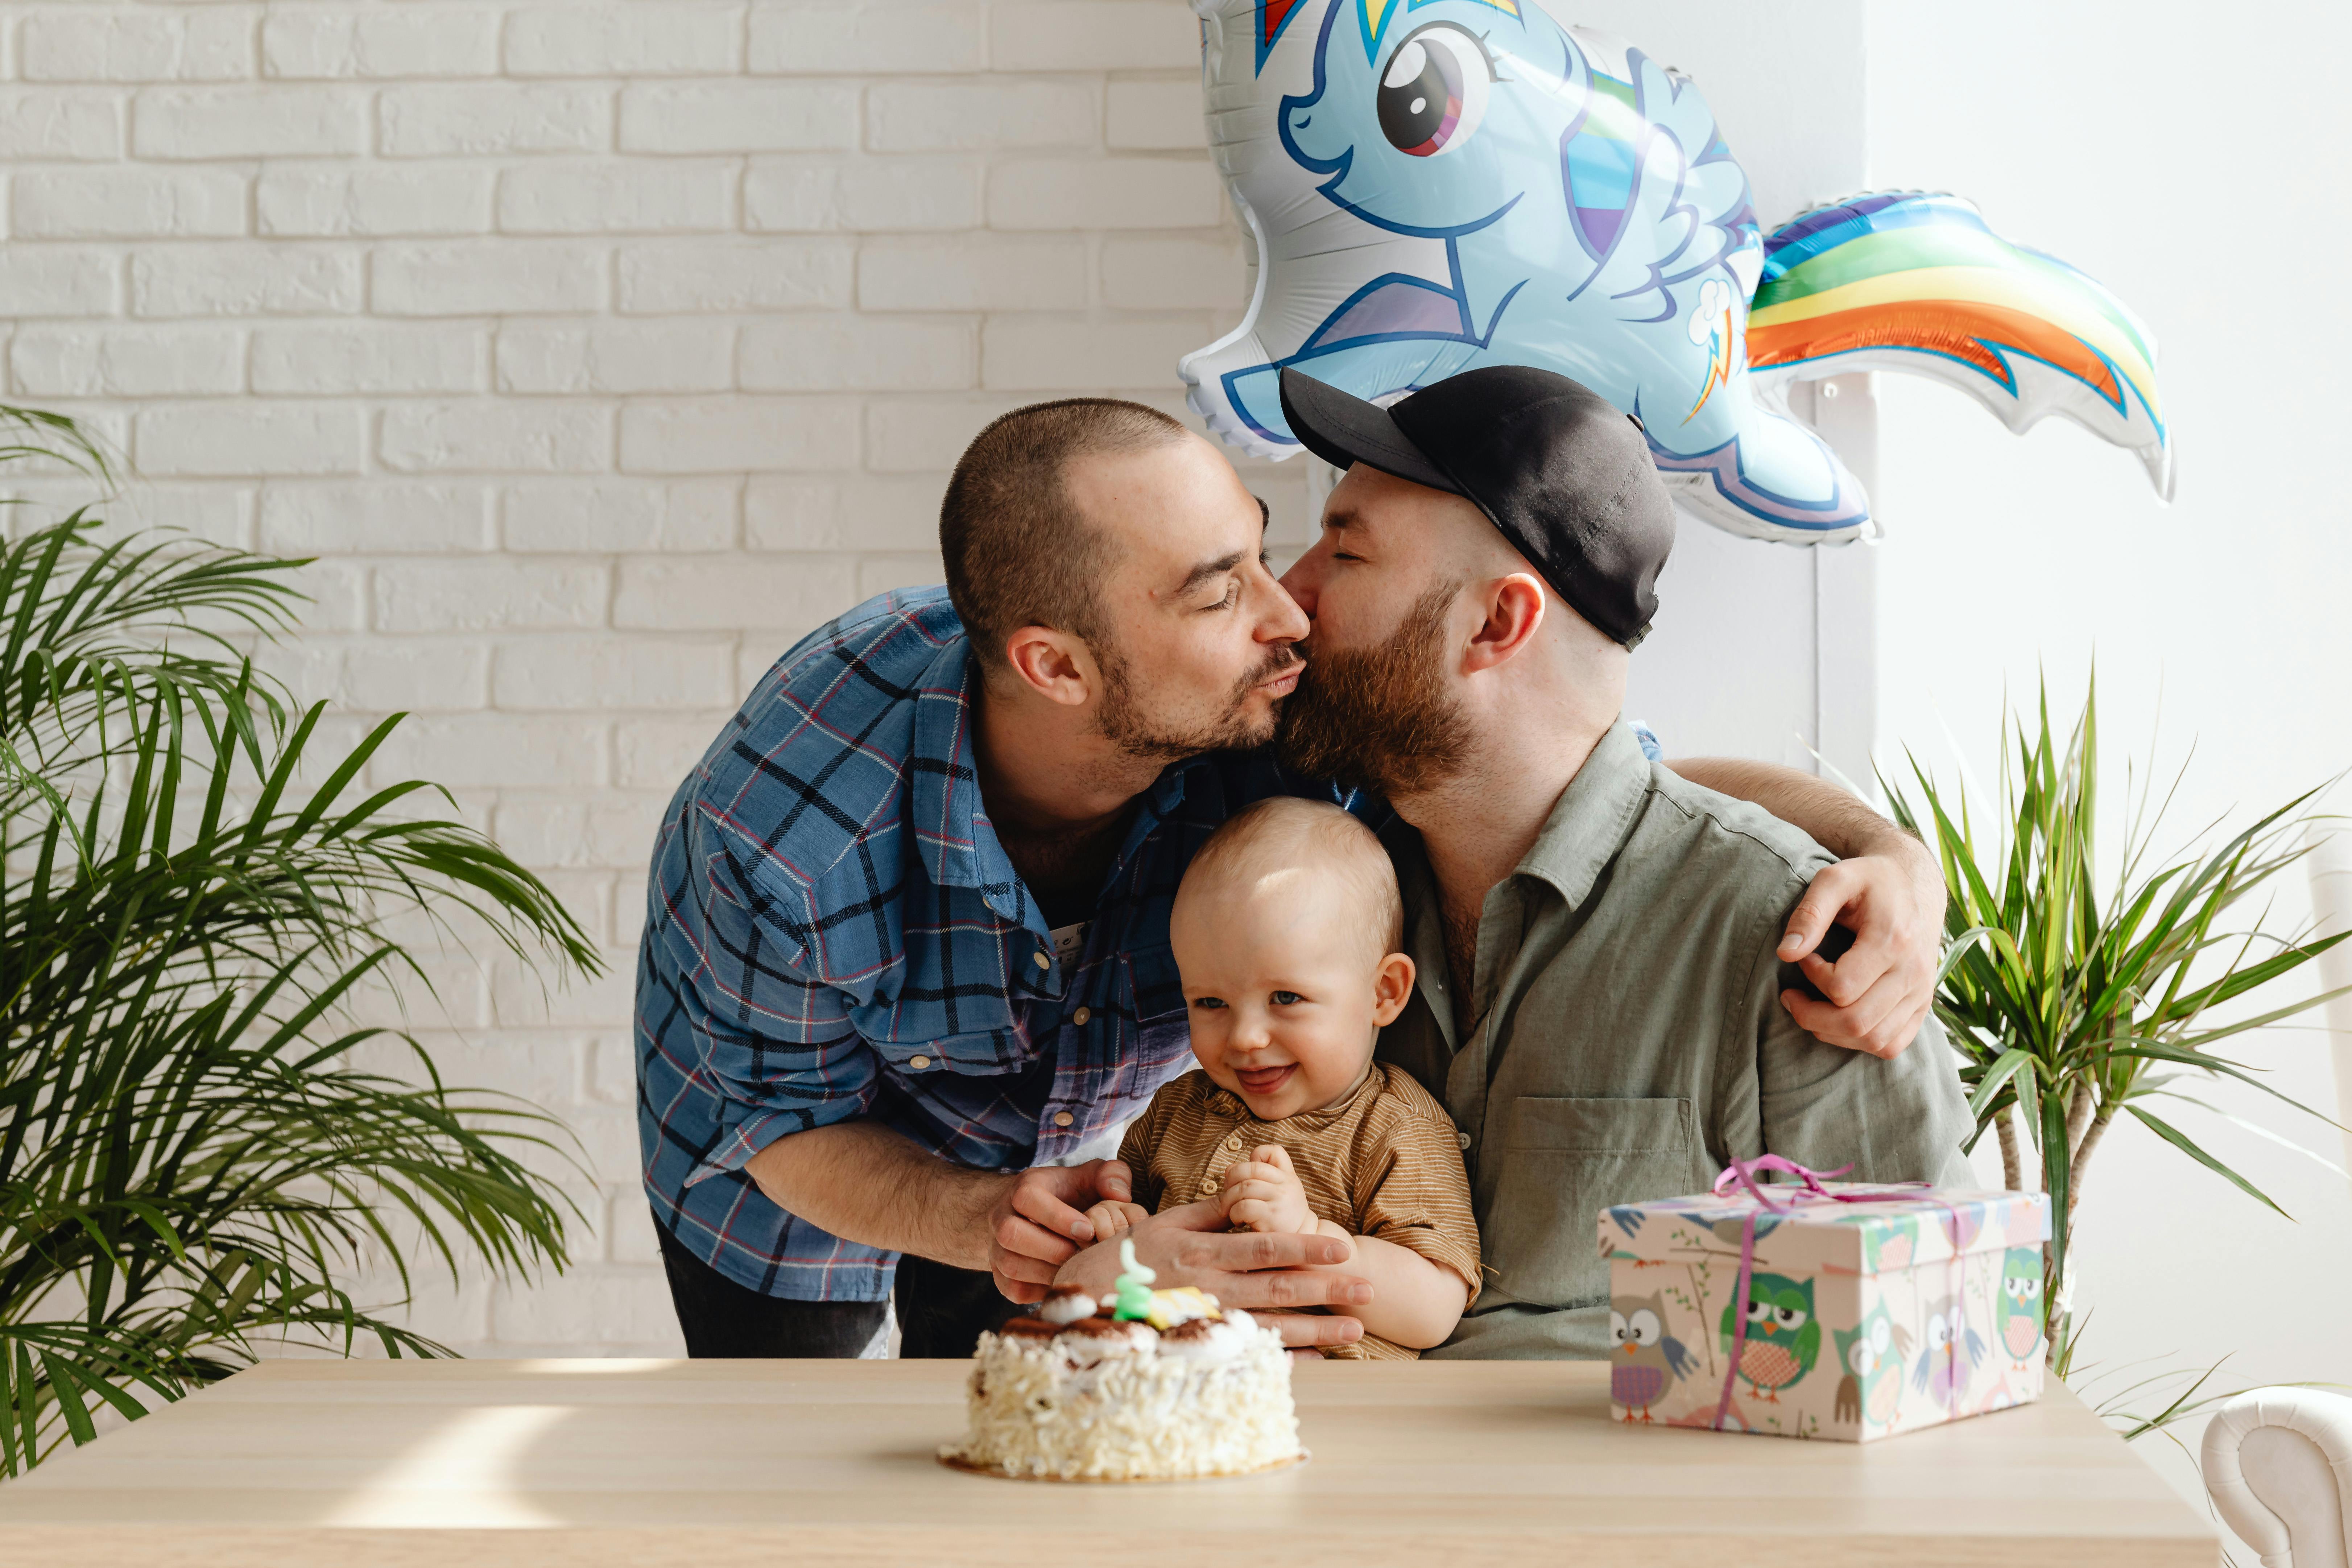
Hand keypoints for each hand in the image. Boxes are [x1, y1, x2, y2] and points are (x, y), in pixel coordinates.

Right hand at [985, 1158, 1132, 1303]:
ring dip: (1047, 1272)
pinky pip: (1013, 1289)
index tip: (1088, 1229)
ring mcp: (997, 1247)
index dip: (1057, 1216)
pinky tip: (1063, 1281)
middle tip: (1081, 1254)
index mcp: (1024, 1187)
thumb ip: (1111, 1176)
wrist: (1037, 1217)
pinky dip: (1040, 1290)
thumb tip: (1120, 1195)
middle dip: (1051, 1248)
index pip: (1027, 1198)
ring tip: (1075, 1269)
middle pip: (1010, 1233)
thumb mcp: (1091, 1177)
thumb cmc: (1070, 1197)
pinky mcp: (1000, 1275)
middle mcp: (1002, 1216)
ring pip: (1010, 1264)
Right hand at [1053, 1201, 1369, 1352]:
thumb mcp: (1166, 1223)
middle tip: (1367, 1291)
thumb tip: (1248, 1186)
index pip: (1265, 1248)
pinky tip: (1315, 1361)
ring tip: (1354, 1331)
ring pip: (1271, 1327)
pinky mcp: (1199, 1348)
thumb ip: (1211, 1209)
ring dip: (1316, 1330)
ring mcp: (1206, 1323)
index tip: (1343, 1249)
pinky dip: (1284, 1360)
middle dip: (1327, 1291)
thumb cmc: (1125, 1256)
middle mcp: (1210, 1289)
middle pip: (1278, 1289)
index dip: (1307, 1249)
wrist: (1081, 1301)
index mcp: (1204, 1253)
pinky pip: (1248, 1356)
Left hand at [1220, 1144, 1316, 1234]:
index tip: (1245, 1177)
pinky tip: (1239, 1222)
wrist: (1300, 1246)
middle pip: (1250, 1168)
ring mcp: (1282, 1199)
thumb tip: (1230, 1169)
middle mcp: (1288, 1184)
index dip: (1254, 1157)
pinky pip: (1243, 1206)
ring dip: (1229, 1200)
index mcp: (1288, 1176)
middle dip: (1231, 1180)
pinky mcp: (1273, 1217)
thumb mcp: (1278, 1195)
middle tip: (1228, 1196)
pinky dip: (1234, 1213)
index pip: (1273, 1152)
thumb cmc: (1280, 1221)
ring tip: (1230, 1211)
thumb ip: (1259, 1178)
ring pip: (1244, 1187)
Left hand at [1777, 838, 1944, 1059]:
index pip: (1843, 987)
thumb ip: (1809, 914)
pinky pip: (1891, 1045)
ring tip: (1811, 1008)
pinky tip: (1838, 1017)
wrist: (1911, 884)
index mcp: (1893, 940)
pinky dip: (1858, 1041)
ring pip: (1874, 1041)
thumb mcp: (1835, 879)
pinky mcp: (1922, 1006)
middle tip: (1791, 996)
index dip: (1812, 977)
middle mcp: (1914, 972)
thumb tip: (1785, 953)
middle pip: (1857, 1022)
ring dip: (1831, 1033)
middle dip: (1811, 1016)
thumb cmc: (1868, 880)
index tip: (1804, 957)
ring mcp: (1921, 993)